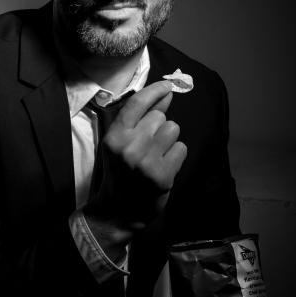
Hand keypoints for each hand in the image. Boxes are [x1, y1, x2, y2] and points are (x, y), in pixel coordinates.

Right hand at [85, 80, 187, 244]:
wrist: (119, 210)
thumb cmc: (121, 172)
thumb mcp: (122, 143)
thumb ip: (142, 117)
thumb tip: (166, 93)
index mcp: (114, 137)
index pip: (138, 103)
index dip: (156, 90)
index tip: (168, 86)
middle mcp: (128, 147)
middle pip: (160, 117)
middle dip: (159, 128)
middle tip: (149, 147)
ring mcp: (146, 162)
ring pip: (173, 130)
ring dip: (169, 141)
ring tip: (156, 156)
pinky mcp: (162, 175)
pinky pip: (181, 149)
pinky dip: (175, 157)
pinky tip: (163, 168)